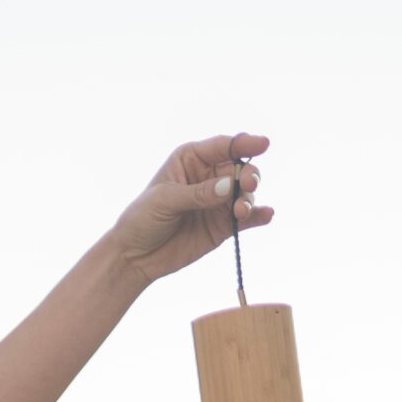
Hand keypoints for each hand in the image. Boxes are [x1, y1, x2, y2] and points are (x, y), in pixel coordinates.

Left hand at [108, 133, 273, 287]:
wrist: (134, 256)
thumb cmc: (142, 219)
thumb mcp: (164, 201)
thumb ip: (197, 193)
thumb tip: (228, 187)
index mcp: (192, 159)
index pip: (223, 146)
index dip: (244, 144)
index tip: (263, 144)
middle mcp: (210, 176)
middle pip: (240, 169)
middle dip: (248, 176)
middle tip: (247, 186)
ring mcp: (218, 201)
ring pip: (245, 193)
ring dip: (249, 199)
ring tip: (239, 211)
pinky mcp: (223, 225)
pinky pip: (247, 218)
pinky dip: (258, 216)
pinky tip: (266, 215)